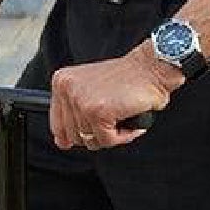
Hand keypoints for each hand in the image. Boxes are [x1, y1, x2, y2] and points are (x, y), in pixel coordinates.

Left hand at [48, 48, 177, 152]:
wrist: (152, 68)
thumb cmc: (128, 78)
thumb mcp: (91, 89)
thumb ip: (73, 113)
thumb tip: (61, 142)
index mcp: (62, 82)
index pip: (57, 124)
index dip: (73, 135)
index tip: (90, 132)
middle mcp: (67, 90)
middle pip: (75, 136)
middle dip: (98, 133)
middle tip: (115, 120)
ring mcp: (81, 101)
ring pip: (91, 140)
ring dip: (113, 135)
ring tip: (124, 118)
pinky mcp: (98, 111)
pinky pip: (107, 140)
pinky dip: (124, 136)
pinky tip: (131, 122)